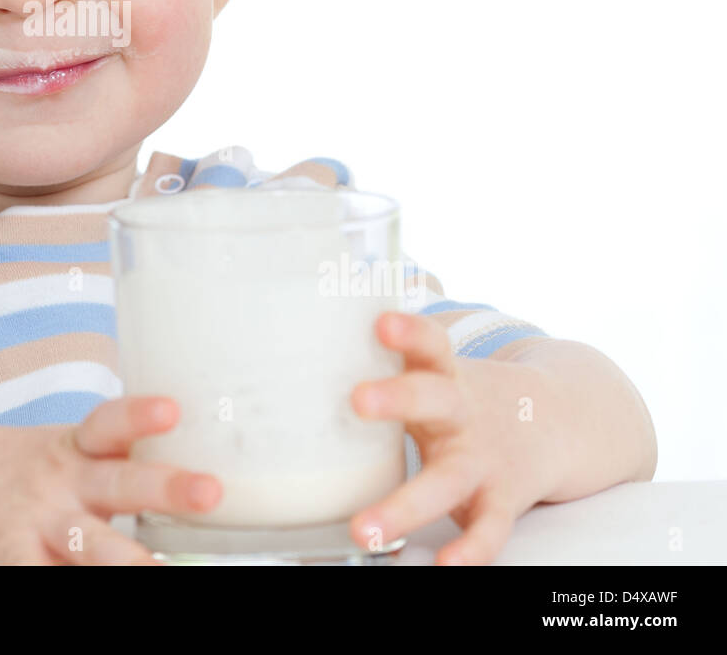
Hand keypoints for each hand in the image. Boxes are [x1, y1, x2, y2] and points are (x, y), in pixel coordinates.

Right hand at [0, 396, 224, 564]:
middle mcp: (61, 481)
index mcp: (76, 448)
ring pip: (88, 543)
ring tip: (163, 571)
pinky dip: (61, 582)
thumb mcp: (63, 449)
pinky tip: (89, 589)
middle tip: (209, 492)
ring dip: (128, 559)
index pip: (109, 423)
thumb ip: (115, 461)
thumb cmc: (18, 469)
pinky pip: (39, 576)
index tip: (172, 409)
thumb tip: (193, 482)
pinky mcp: (10, 557)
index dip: (139, 415)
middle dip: (165, 488)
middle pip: (117, 482)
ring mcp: (36, 523)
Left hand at [347, 311, 558, 564]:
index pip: (431, 343)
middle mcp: (463, 413)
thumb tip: (318, 309)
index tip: (381, 322)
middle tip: (357, 399)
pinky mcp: (500, 501)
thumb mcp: (434, 365)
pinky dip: (469, 551)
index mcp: (444, 373)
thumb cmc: (463, 393)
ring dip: (406, 506)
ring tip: (364, 530)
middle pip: (435, 399)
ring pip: (448, 481)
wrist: (558, 422)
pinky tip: (442, 567)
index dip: (409, 331)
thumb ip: (390, 350)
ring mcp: (483, 460)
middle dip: (399, 397)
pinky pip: (487, 531)